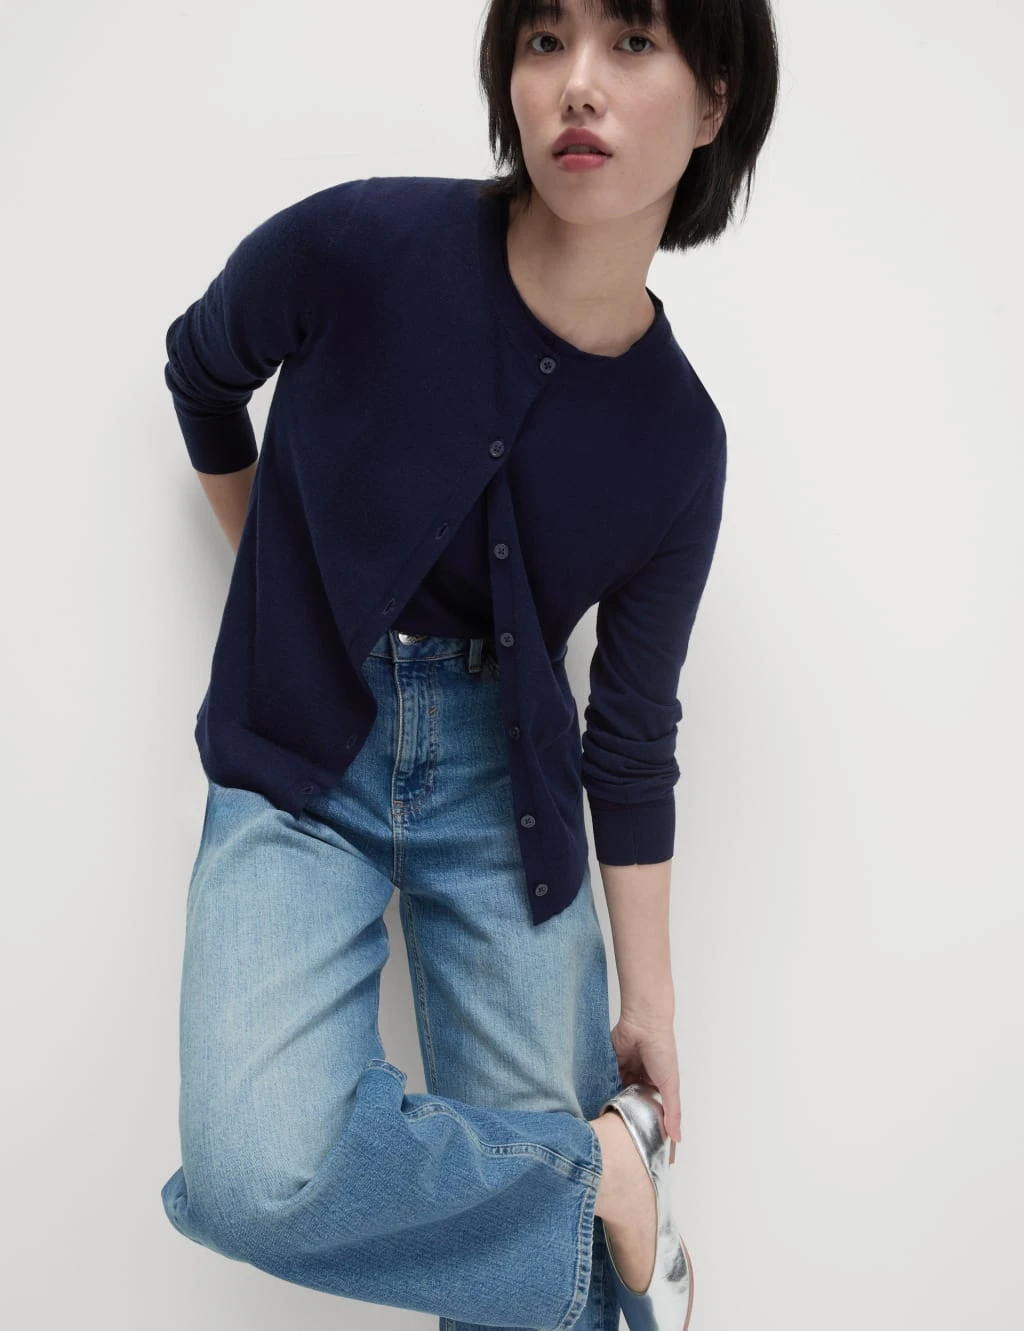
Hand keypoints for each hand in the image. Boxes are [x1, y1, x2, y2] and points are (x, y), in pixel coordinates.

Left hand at [610, 1012, 681, 1152]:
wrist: (643, 1024)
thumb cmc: (662, 1051)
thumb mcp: (670, 1085)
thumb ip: (672, 1112)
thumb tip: (677, 1139)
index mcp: (658, 1087)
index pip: (652, 1111)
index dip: (648, 1125)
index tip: (641, 1144)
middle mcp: (641, 1081)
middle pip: (632, 1104)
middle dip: (627, 1116)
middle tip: (619, 1137)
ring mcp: (625, 1074)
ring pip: (618, 1095)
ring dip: (613, 1105)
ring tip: (606, 1124)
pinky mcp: (611, 1066)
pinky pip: (606, 1082)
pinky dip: (603, 1091)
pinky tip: (597, 1105)